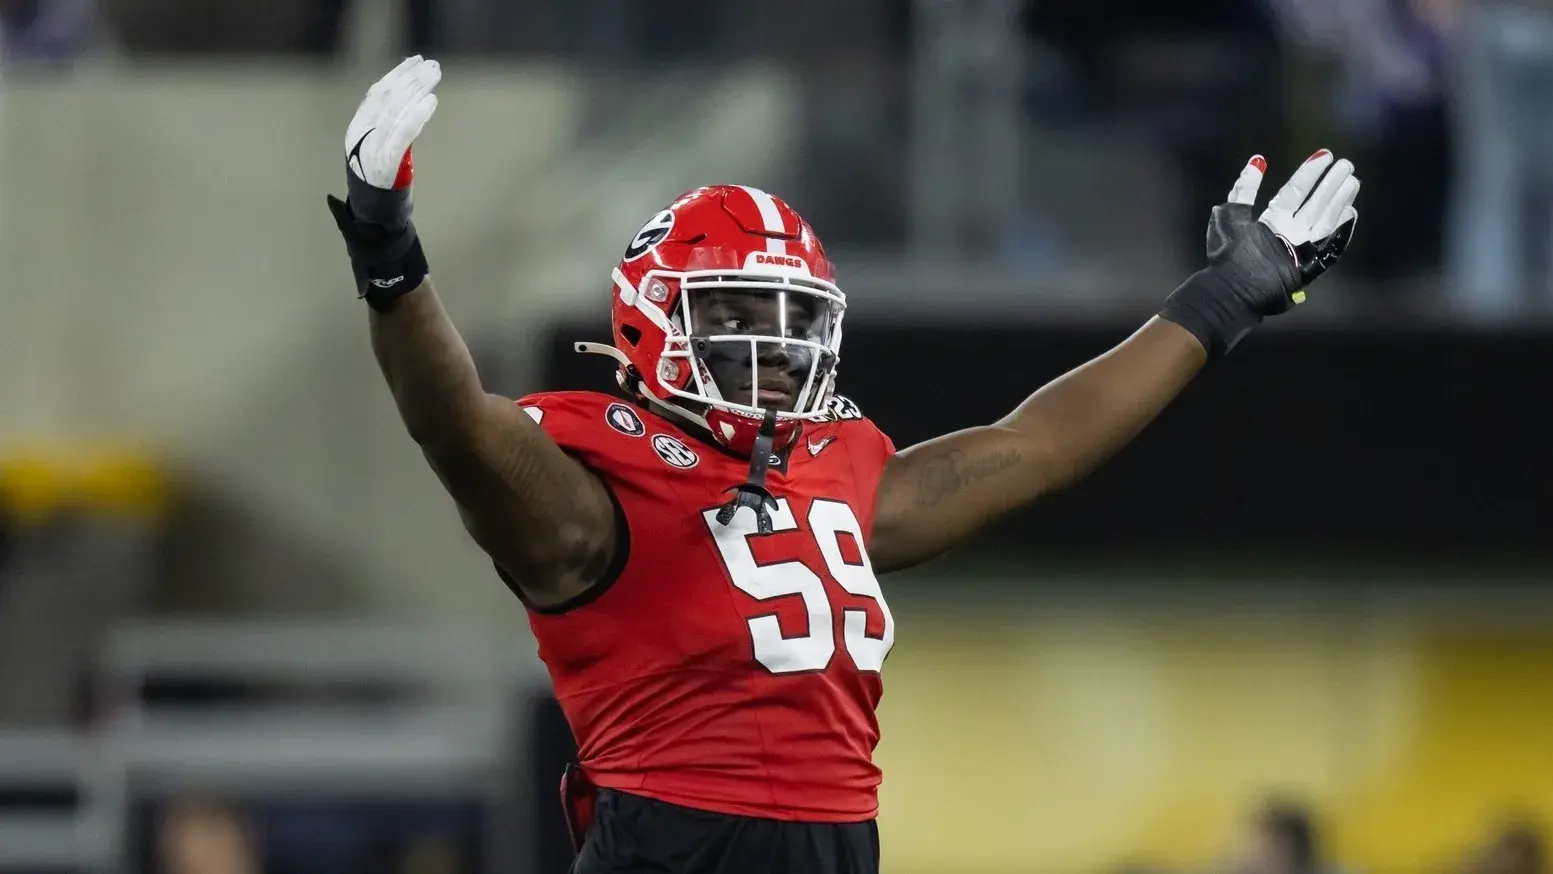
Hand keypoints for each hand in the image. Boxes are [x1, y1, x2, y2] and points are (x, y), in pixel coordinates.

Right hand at [333, 55, 440, 229]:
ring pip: (396, 110)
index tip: (416, 61)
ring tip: (435, 77)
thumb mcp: (382, 148)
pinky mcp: (385, 162)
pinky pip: (402, 133)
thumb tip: (411, 100)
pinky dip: (417, 115)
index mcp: (358, 128)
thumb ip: (391, 126)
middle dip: (412, 78)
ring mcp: (372, 148)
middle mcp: (362, 134)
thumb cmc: (381, 181)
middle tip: (434, 66)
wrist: (373, 216)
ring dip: (417, 90)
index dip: (398, 75)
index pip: (378, 93)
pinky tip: (431, 101)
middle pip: (388, 97)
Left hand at [1207, 150, 1359, 311]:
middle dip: (1330, 183)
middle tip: (1347, 164)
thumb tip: (1257, 161)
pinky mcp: (1309, 265)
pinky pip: (1330, 246)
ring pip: (1325, 218)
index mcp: (1271, 219)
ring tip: (1353, 180)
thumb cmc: (1228, 253)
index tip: (1324, 154)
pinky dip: (1341, 230)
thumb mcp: (1230, 216)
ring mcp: (1300, 247)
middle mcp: (1288, 231)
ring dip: (1339, 200)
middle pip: (1314, 202)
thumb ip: (1244, 190)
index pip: (1294, 191)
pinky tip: (1351, 213)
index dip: (1309, 173)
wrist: (1234, 287)